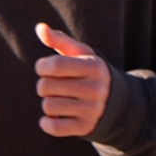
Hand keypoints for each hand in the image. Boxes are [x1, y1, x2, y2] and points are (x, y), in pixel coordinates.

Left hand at [35, 22, 109, 136]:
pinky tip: (52, 117)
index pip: (56, 65)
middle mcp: (96, 89)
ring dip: (47, 103)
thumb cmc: (89, 72)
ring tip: (58, 100)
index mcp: (94, 67)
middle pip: (47, 86)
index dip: (42, 66)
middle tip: (52, 86)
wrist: (115, 102)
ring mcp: (92, 110)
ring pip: (48, 106)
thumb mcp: (80, 54)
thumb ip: (59, 40)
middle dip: (43, 85)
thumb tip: (40, 27)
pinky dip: (47, 123)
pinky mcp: (85, 127)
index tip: (44, 68)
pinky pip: (54, 127)